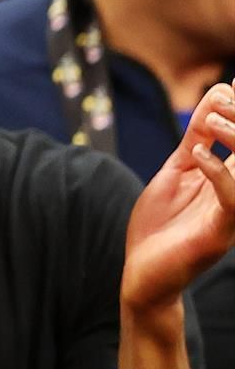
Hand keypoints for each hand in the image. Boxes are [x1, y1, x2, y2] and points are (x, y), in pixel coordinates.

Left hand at [121, 84, 234, 313]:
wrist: (143, 273)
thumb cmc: (161, 224)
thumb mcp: (178, 170)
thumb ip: (197, 138)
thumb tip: (216, 95)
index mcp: (233, 179)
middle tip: (225, 97)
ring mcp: (233, 215)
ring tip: (211, 121)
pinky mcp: (220, 233)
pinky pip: (233, 200)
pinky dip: (219, 173)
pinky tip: (198, 155)